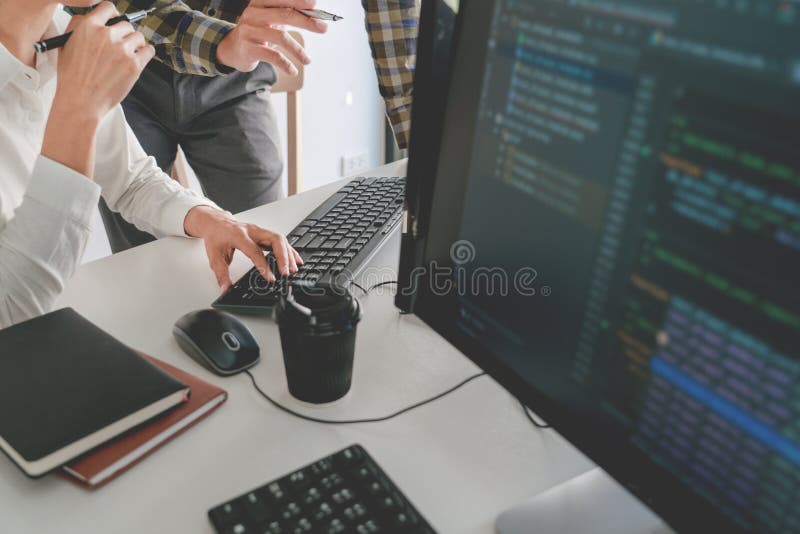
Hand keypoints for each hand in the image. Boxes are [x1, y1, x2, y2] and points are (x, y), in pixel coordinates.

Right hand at [42, 2, 153, 177]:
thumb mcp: (65, 45)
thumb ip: (78, 27)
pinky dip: (146, 53)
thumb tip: (91, 16)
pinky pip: (149, 50)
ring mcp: (122, 49)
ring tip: (127, 57)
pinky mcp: (135, 64)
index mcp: (88, 27)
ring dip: (135, 45)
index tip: (115, 22)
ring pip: (139, 37)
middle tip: (120, 48)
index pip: (108, 8)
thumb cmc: (72, 78)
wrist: (81, 101)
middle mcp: (106, 35)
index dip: (113, 15)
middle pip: (126, 25)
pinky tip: (139, 59)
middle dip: (124, 35)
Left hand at [184, 206, 302, 290]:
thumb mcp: (214, 256)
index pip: (255, 250)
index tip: (270, 278)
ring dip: (289, 255)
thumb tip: (225, 289)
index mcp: (239, 235)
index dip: (264, 265)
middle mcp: (252, 231)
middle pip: (275, 240)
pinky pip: (281, 241)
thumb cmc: (216, 237)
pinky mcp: (265, 234)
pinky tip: (296, 260)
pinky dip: (290, 251)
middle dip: (283, 257)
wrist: (216, 222)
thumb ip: (221, 274)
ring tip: (294, 269)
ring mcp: (260, 231)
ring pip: (280, 239)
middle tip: (286, 273)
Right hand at [215, 0, 327, 74]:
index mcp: (259, 3)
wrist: (231, 50)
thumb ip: (288, 16)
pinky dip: (285, 64)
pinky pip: (271, 56)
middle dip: (306, 22)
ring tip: (307, 60)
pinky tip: (293, 71)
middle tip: (323, 28)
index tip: (315, 5)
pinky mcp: (247, 48)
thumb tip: (315, 18)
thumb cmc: (257, 34)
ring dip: (297, 49)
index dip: (299, 2)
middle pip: (284, 14)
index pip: (282, 0)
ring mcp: (249, 31)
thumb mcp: (270, 21)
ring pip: (279, 36)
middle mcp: (253, 14)